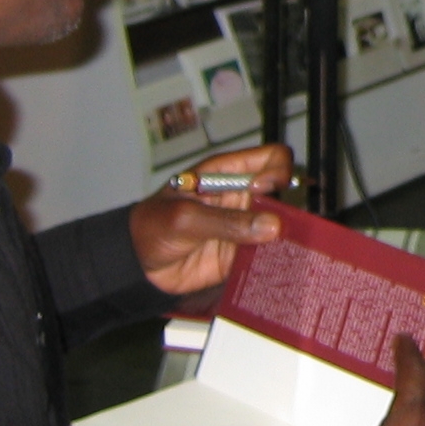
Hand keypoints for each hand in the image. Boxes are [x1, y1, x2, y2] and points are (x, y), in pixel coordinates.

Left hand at [128, 143, 292, 296]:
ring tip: (285, 249)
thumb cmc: (152, 226)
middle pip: (283, 193)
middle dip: (289, 208)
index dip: (278, 171)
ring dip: (287, 236)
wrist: (136, 266)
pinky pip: (268, 253)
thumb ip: (227, 221)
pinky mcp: (243, 253)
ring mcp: (244, 225)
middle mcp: (242, 196)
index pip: (271, 159)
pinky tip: (277, 265)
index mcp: (228, 173)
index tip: (267, 192)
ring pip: (281, 224)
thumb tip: (273, 226)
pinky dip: (276, 258)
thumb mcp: (185, 218)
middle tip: (279, 228)